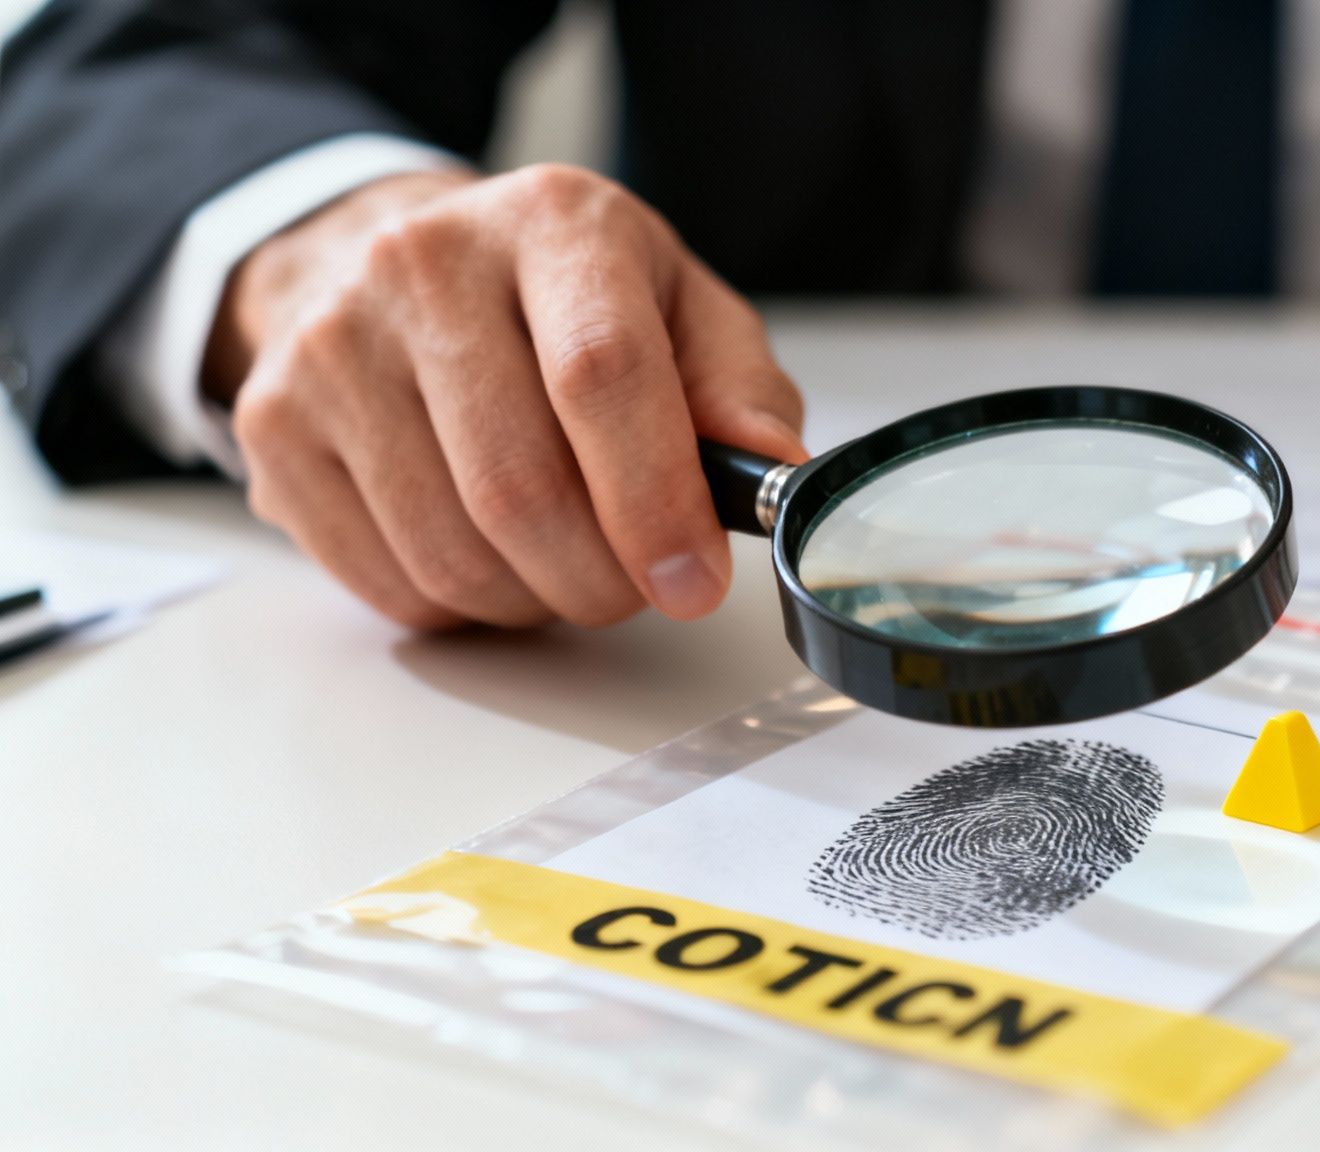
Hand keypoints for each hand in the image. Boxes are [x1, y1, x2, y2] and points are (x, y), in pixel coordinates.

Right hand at [205, 164, 806, 629]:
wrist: (395, 265)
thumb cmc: (562, 299)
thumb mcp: (678, 309)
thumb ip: (740, 389)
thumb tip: (773, 469)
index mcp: (552, 223)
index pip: (600, 373)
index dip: (653, 499)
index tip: (691, 579)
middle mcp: (424, 265)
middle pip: (520, 485)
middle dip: (600, 578)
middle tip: (637, 588)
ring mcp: (333, 345)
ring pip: (450, 550)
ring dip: (534, 599)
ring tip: (567, 568)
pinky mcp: (274, 424)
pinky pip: (385, 576)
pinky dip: (461, 605)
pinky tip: (491, 559)